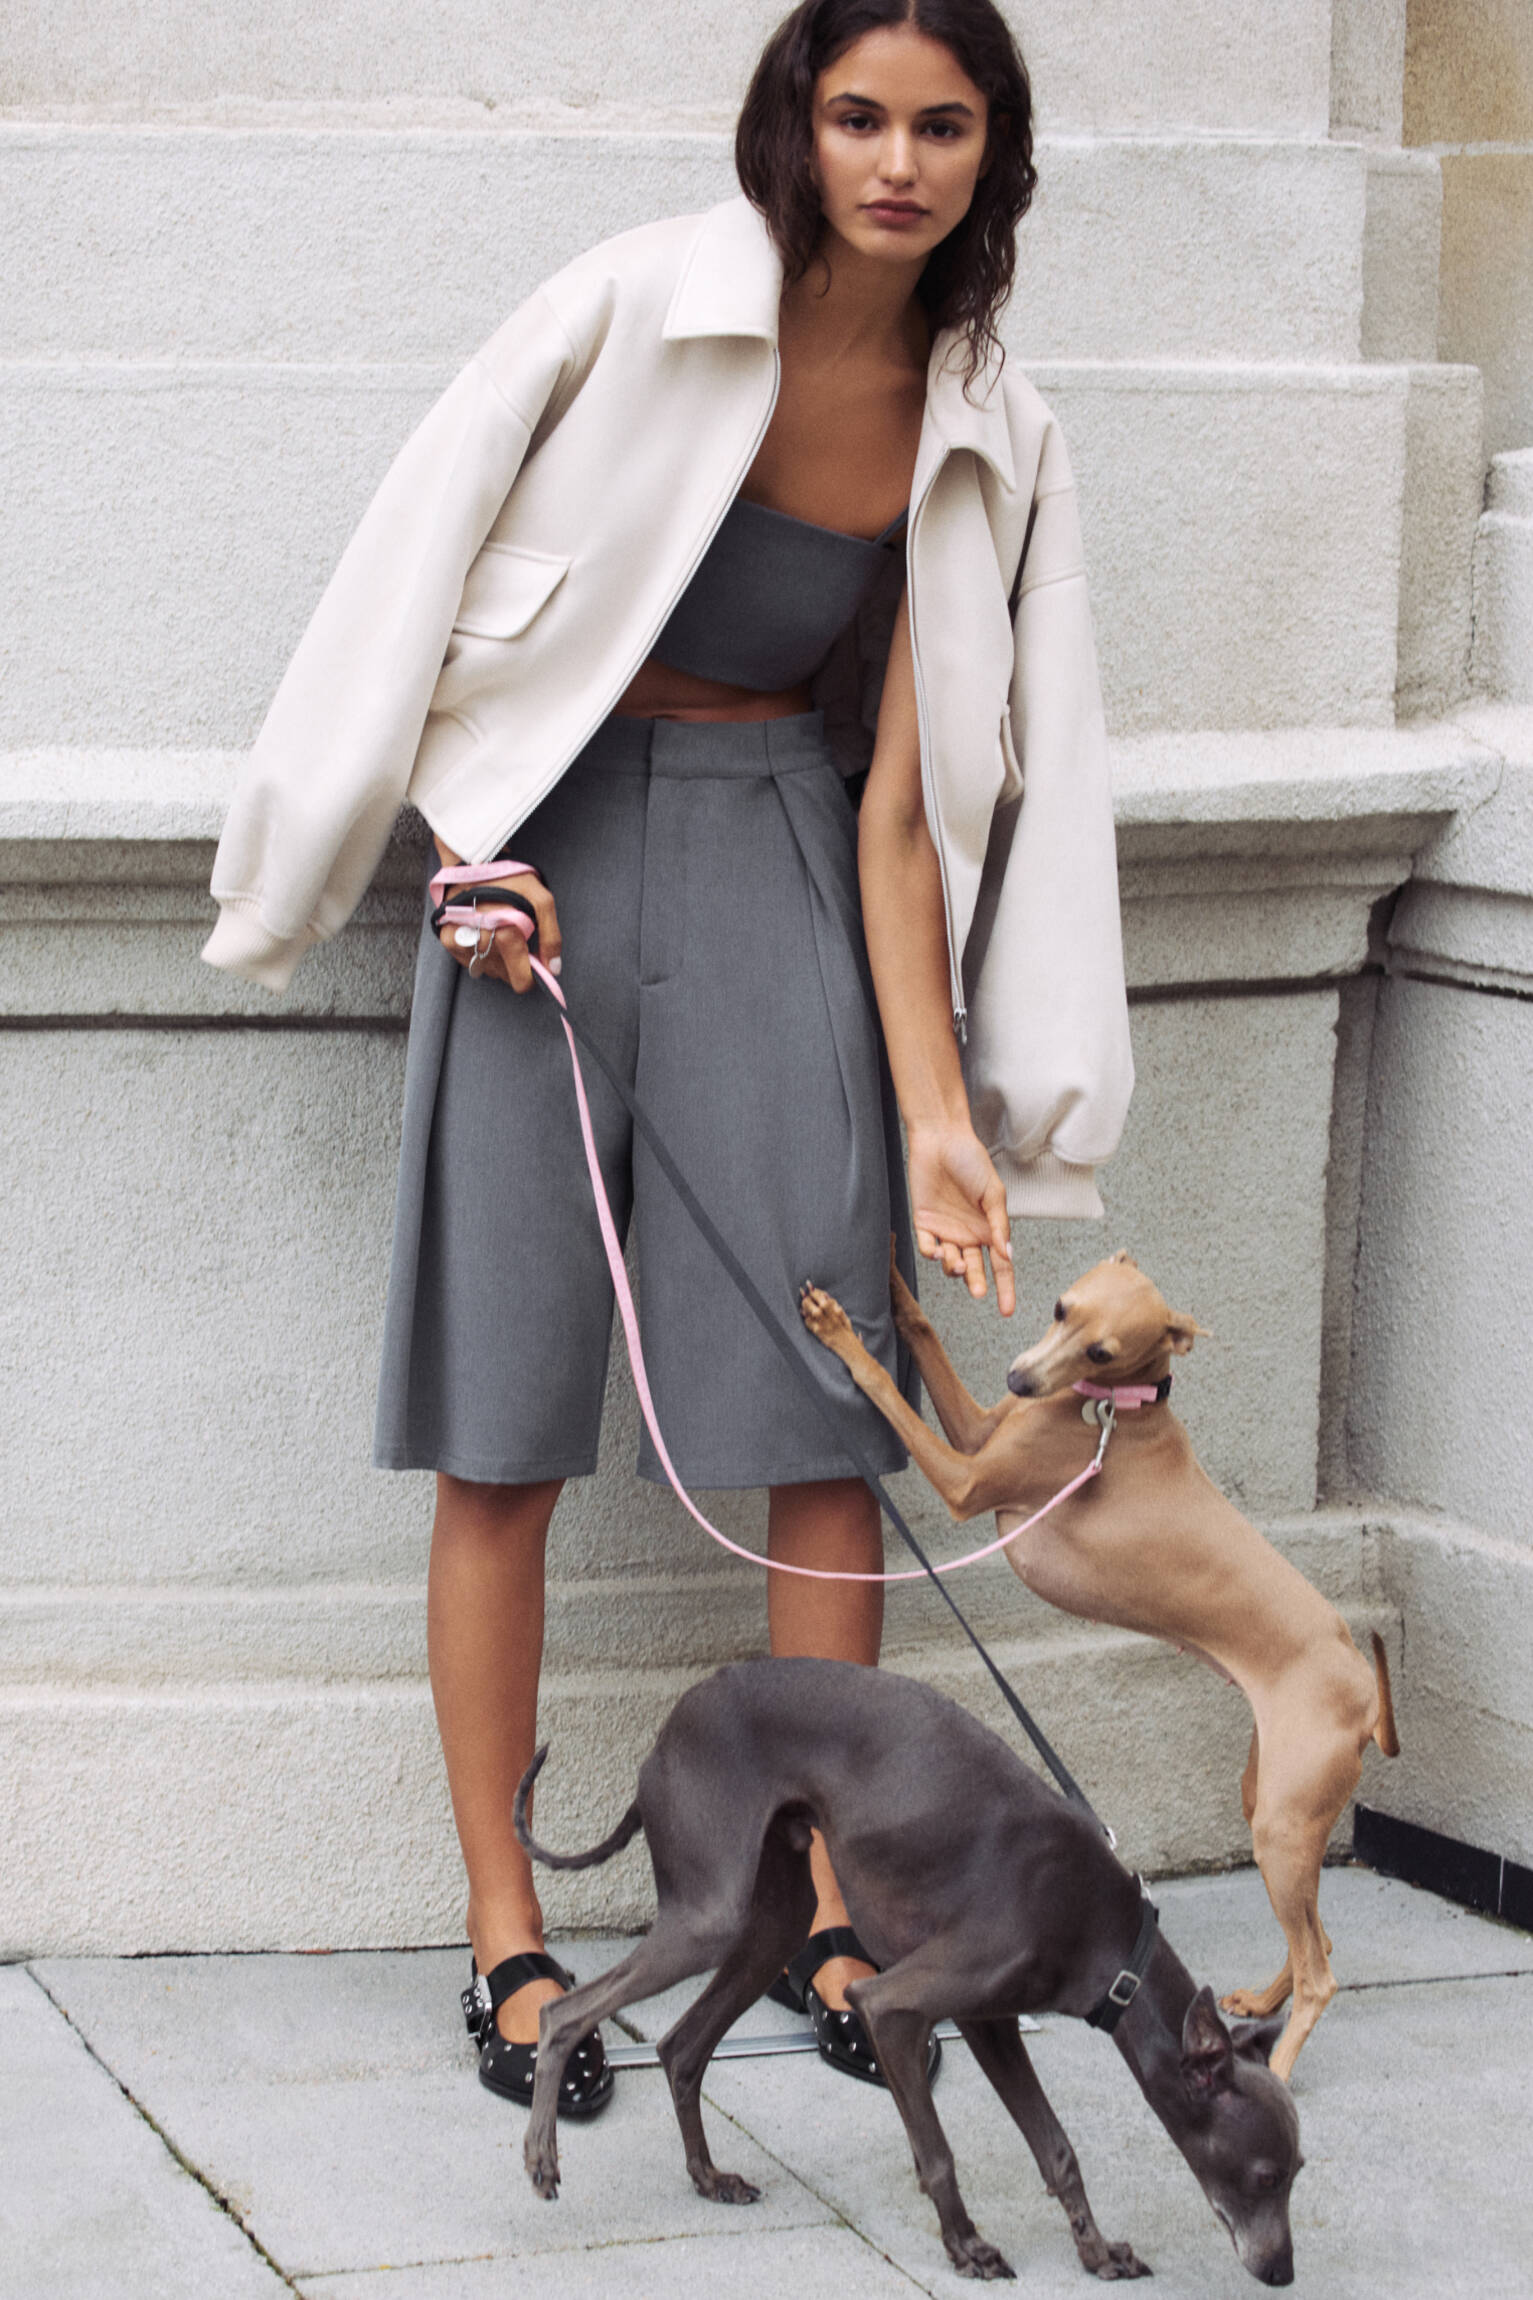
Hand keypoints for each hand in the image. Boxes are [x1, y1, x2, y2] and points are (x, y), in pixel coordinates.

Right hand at [432, 837, 561, 993]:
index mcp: (505, 932)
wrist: (474, 860)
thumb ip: (551, 936)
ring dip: (496, 960)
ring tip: (500, 936)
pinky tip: (485, 937)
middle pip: (503, 975)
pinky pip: (467, 961)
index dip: (530, 978)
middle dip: (514, 964)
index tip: (534, 972)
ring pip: (485, 969)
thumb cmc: (510, 878)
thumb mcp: (540, 899)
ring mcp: (462, 941)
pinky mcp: (447, 938)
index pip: (521, 978)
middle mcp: (481, 940)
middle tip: (517, 943)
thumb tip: (553, 968)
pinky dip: (478, 954)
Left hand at [905, 1124, 1014, 1315]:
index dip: (1004, 1289)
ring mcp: (946, 1231)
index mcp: (989, 1230)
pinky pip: (927, 1247)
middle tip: (977, 1292)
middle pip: (974, 1270)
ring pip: (950, 1263)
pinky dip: (932, 1253)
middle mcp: (968, 1235)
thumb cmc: (972, 1162)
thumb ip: (999, 1225)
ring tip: (957, 1261)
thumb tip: (1007, 1255)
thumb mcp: (993, 1193)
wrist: (941, 1140)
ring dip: (953, 1267)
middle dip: (975, 1283)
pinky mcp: (923, 1223)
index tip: (1007, 1311)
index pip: (1000, 1267)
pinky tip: (938, 1249)